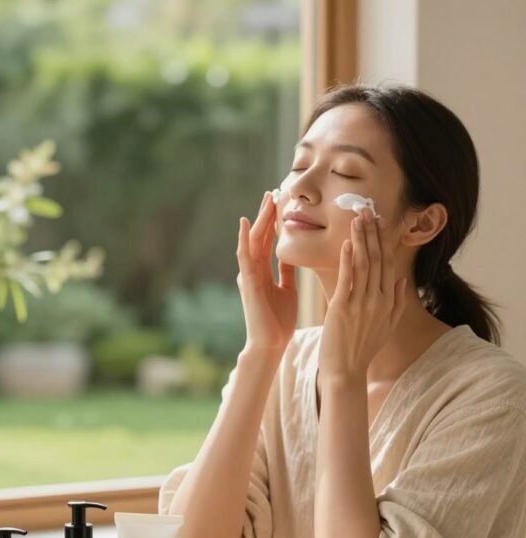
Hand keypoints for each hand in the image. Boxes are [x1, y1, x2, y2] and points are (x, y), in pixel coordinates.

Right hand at [237, 191, 297, 353]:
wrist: (271, 345)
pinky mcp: (247, 282)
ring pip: (253, 241)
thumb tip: (292, 255)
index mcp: (264, 272)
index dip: (274, 223)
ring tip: (265, 200)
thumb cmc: (279, 322)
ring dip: (259, 220)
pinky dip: (245, 238)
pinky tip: (247, 222)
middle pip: (260, 237)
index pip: (268, 242)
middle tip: (273, 192)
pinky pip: (245, 256)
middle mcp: (253, 271)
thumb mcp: (288, 291)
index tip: (281, 203)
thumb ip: (286, 273)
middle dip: (267, 215)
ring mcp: (248, 275)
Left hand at [318, 208, 406, 378]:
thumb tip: (399, 279)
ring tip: (358, 219)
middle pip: (378, 259)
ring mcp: (362, 304)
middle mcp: (378, 300)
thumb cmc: (362, 350)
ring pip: (364, 265)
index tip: (382, 222)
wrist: (345, 372)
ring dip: (362, 239)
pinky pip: (348, 279)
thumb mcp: (386, 327)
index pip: (388, 264)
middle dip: (374, 233)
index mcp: (388, 302)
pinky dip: (348, 260)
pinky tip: (348, 243)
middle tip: (368, 210)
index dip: (385, 241)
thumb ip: (395, 302)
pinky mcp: (343, 308)